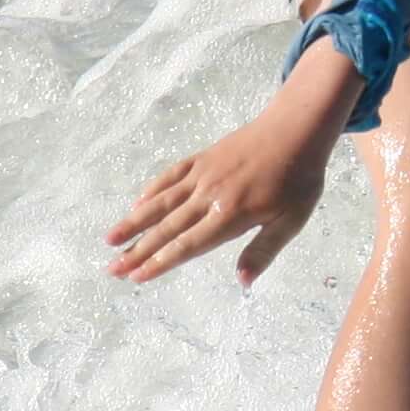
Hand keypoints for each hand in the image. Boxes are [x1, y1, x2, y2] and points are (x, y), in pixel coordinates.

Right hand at [109, 50, 359, 285]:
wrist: (296, 129)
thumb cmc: (299, 179)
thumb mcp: (291, 220)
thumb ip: (264, 250)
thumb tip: (243, 281)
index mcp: (231, 214)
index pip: (188, 245)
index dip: (160, 262)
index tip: (137, 277)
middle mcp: (210, 195)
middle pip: (167, 228)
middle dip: (138, 250)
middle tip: (113, 269)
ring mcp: (203, 174)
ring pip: (161, 202)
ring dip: (134, 222)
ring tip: (110, 240)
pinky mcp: (202, 158)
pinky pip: (171, 175)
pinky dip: (152, 190)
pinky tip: (137, 204)